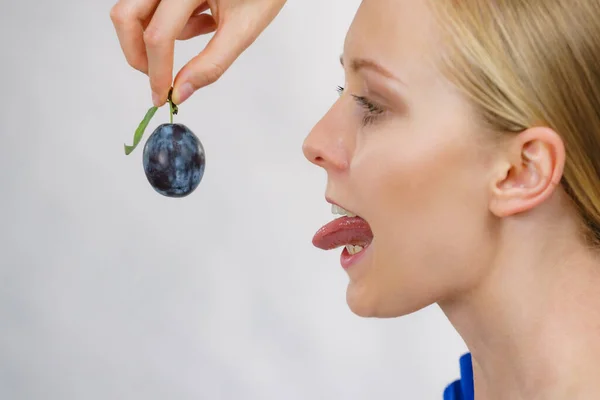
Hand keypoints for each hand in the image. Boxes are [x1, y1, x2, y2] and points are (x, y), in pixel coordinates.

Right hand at [110, 0, 286, 105]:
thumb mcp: (242, 30)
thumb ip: (211, 63)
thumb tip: (180, 92)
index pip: (158, 35)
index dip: (156, 72)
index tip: (161, 97)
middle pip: (126, 17)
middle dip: (138, 54)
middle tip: (159, 77)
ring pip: (134, 11)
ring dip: (156, 35)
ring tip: (204, 28)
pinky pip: (151, 6)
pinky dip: (169, 22)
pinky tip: (202, 17)